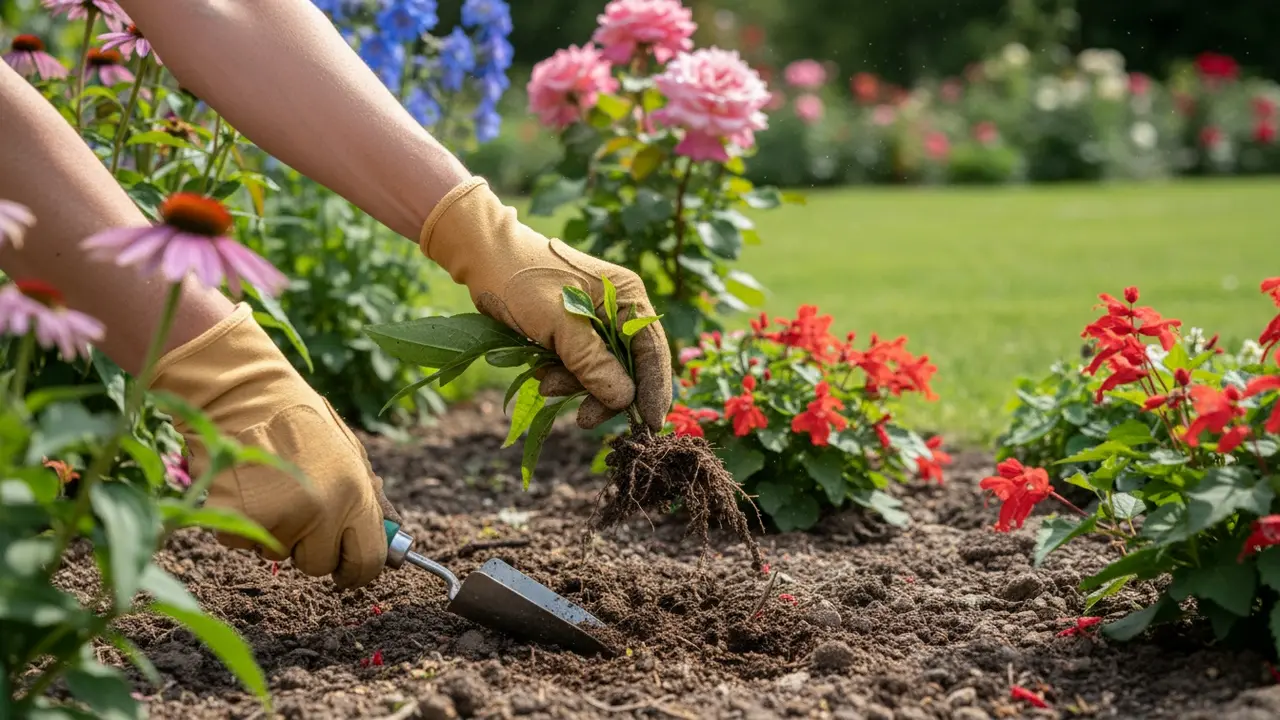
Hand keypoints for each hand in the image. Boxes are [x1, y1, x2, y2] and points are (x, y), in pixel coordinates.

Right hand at [150, 304, 399, 588]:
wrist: (244, 396)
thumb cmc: (302, 422)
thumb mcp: (351, 453)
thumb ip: (373, 498)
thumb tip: (394, 535)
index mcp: (355, 494)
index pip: (367, 562)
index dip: (357, 569)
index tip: (346, 568)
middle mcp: (322, 512)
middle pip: (319, 566)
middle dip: (311, 549)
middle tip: (300, 511)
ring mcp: (279, 519)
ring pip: (280, 555)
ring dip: (278, 533)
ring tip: (273, 487)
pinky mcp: (239, 521)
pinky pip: (246, 545)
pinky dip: (246, 526)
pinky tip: (248, 488)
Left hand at [419, 178, 672, 430]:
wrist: (484, 257)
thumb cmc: (522, 280)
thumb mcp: (558, 323)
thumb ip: (592, 362)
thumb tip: (624, 399)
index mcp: (626, 297)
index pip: (652, 350)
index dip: (653, 389)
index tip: (649, 425)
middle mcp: (619, 309)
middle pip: (629, 366)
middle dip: (604, 393)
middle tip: (584, 420)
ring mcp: (597, 321)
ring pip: (602, 371)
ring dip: (577, 386)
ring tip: (547, 386)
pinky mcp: (576, 331)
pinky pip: (581, 365)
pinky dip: (565, 377)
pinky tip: (542, 375)